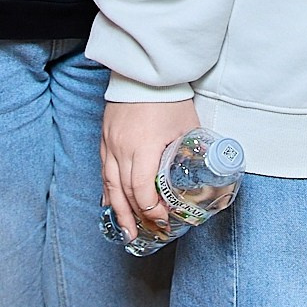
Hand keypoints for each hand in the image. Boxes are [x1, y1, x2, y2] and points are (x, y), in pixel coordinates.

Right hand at [101, 98, 201, 241]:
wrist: (144, 71)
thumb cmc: (169, 97)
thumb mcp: (186, 127)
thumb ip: (189, 152)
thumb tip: (202, 176)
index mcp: (143, 147)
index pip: (142, 190)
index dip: (152, 209)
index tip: (163, 219)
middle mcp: (121, 149)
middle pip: (123, 192)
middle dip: (134, 216)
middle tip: (142, 235)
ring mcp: (110, 143)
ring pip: (109, 184)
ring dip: (118, 209)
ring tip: (125, 230)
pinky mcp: (105, 138)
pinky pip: (104, 171)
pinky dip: (108, 190)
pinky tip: (112, 203)